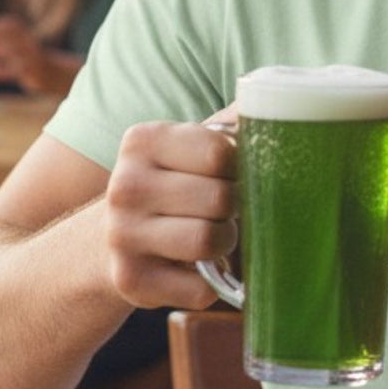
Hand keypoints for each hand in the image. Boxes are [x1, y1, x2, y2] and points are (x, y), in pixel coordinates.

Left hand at [0, 15, 65, 93]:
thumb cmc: (24, 57)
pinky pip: (16, 71)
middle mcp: (29, 44)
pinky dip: (1, 71)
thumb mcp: (14, 43)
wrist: (51, 73)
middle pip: (11, 36)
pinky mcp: (32, 74)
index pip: (8, 25)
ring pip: (13, 52)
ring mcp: (32, 59)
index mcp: (24, 34)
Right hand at [104, 114, 238, 310]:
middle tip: (227, 210)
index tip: (232, 174)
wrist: (110, 238)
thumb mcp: (189, 146)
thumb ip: (231, 124)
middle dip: (236, 208)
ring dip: (226, 243)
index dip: (240, 168)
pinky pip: (199, 289)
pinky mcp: (130, 281)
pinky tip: (196, 269)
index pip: (220, 153)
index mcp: (142, 141)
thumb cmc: (172, 184)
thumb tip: (278, 99)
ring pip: (208, 241)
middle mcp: (124, 185)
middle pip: (219, 199)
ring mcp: (122, 235)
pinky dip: (210, 284)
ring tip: (217, 236)